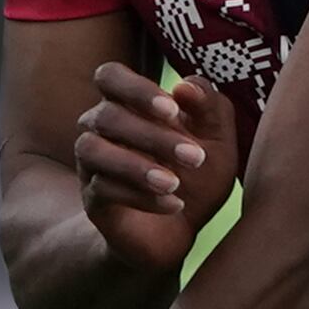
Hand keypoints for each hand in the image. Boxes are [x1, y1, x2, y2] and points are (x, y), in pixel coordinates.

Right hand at [76, 62, 245, 286]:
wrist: (182, 232)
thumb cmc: (198, 177)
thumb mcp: (218, 142)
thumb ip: (211, 108)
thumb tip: (185, 86)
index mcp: (128, 104)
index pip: (110, 76)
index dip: (136, 88)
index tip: (173, 109)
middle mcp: (100, 128)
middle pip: (107, 115)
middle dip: (153, 135)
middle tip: (196, 157)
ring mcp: (90, 164)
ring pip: (92, 149)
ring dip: (137, 166)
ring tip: (175, 184)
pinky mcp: (92, 200)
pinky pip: (102, 189)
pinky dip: (140, 197)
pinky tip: (173, 205)